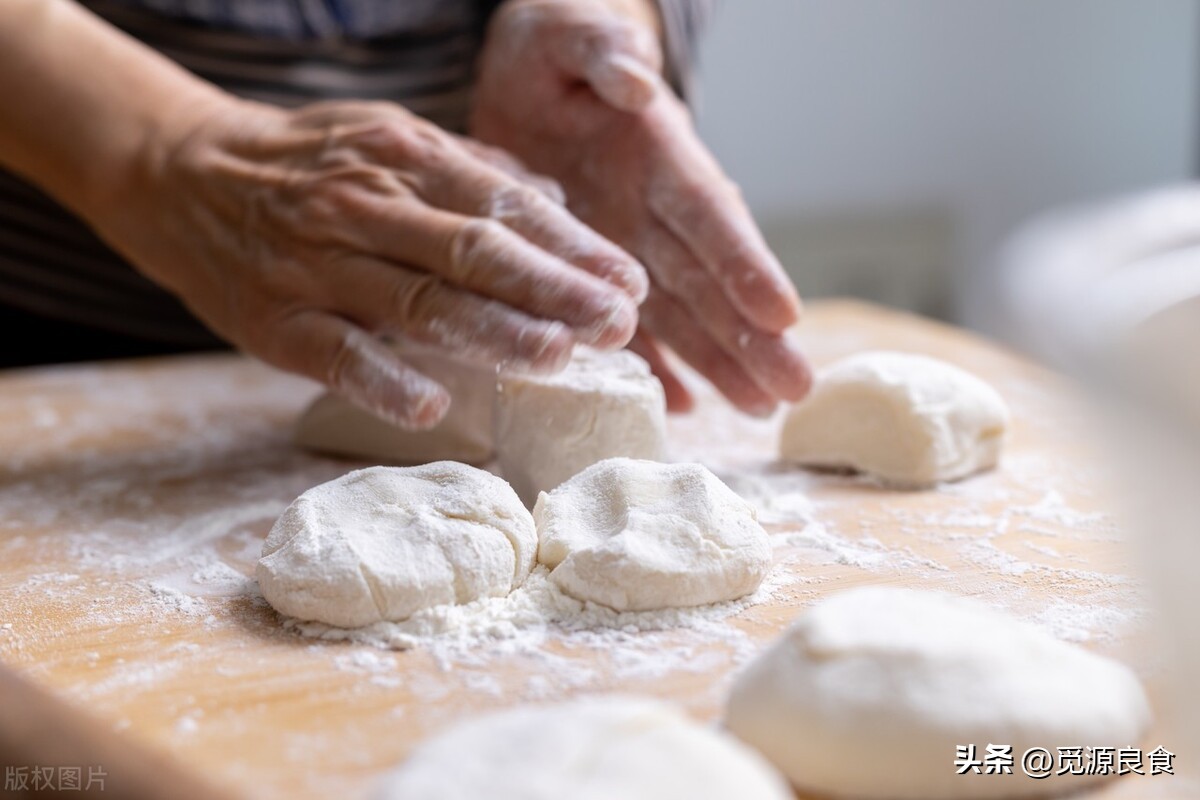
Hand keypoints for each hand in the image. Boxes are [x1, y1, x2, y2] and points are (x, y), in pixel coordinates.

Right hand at [95, 97, 647, 429]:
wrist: (179, 172)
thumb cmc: (306, 164)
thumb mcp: (389, 139)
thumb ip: (472, 171)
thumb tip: (555, 203)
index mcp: (405, 158)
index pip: (504, 205)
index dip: (572, 246)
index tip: (628, 282)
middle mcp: (367, 207)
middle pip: (474, 253)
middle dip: (554, 291)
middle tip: (617, 326)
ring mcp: (318, 265)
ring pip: (417, 303)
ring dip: (492, 333)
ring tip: (558, 359)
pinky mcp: (275, 320)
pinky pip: (337, 354)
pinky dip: (385, 380)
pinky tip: (436, 404)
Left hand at [472, 0, 811, 414]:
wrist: (526, 77)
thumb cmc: (550, 48)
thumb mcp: (566, 34)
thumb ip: (600, 51)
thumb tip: (635, 84)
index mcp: (658, 152)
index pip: (706, 213)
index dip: (742, 264)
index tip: (781, 315)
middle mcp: (655, 208)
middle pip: (710, 279)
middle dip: (752, 335)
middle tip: (796, 389)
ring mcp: (632, 245)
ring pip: (682, 313)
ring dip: (720, 362)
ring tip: (761, 409)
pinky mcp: (598, 269)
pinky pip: (630, 326)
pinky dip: (655, 365)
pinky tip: (682, 407)